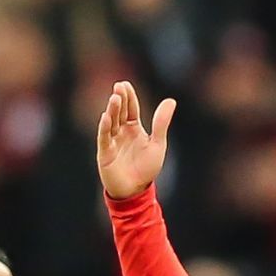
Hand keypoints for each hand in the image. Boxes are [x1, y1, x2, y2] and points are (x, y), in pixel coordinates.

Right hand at [96, 80, 176, 199]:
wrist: (136, 190)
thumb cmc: (147, 168)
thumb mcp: (157, 143)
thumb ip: (161, 123)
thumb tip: (171, 100)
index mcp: (133, 129)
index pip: (130, 109)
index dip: (128, 97)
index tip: (125, 84)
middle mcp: (121, 132)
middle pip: (119, 112)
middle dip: (119, 99)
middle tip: (119, 87)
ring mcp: (112, 141)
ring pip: (111, 122)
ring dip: (112, 110)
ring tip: (114, 98)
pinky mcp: (105, 152)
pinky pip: (104, 137)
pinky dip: (105, 127)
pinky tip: (106, 116)